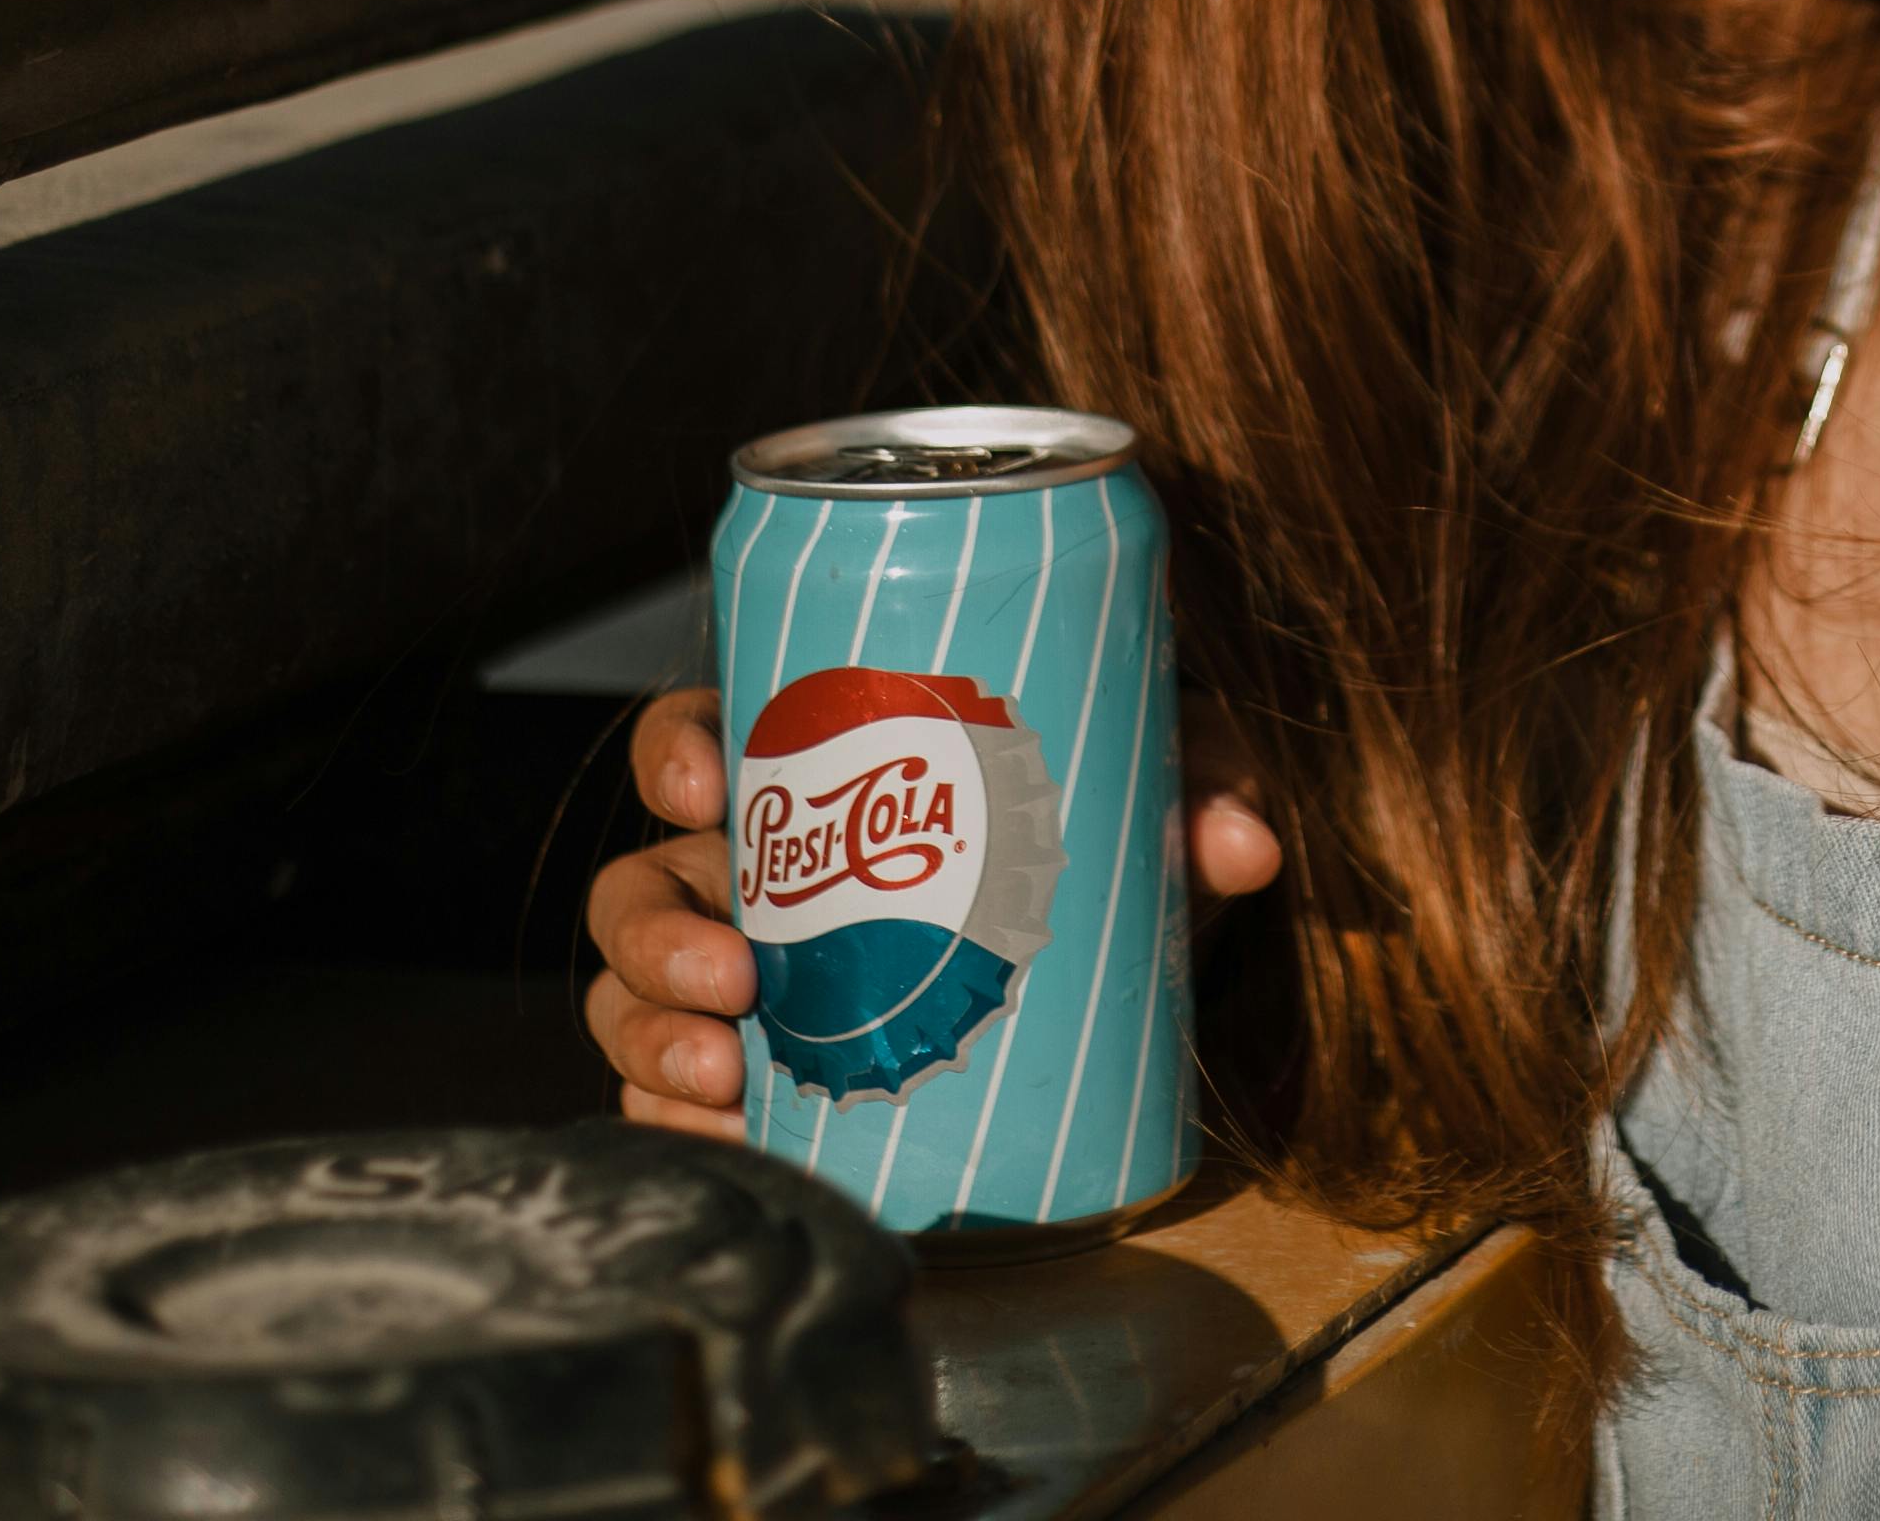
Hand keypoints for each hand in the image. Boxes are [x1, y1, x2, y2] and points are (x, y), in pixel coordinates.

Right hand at [583, 683, 1282, 1131]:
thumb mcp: (1147, 796)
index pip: (699, 737)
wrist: (1111, 965)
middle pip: (643, 885)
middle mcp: (755, 877)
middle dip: (659, 934)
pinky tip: (717, 1143)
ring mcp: (743, 982)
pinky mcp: (763, 1075)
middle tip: (736, 974)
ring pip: (634, 994)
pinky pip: (670, 1100)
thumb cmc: (1096, 844)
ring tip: (725, 1078)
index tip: (706, 781)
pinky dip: (673, 1124)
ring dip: (654, 1036)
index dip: (675, 751)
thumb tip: (1245, 842)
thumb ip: (1202, 790)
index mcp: (813, 781)